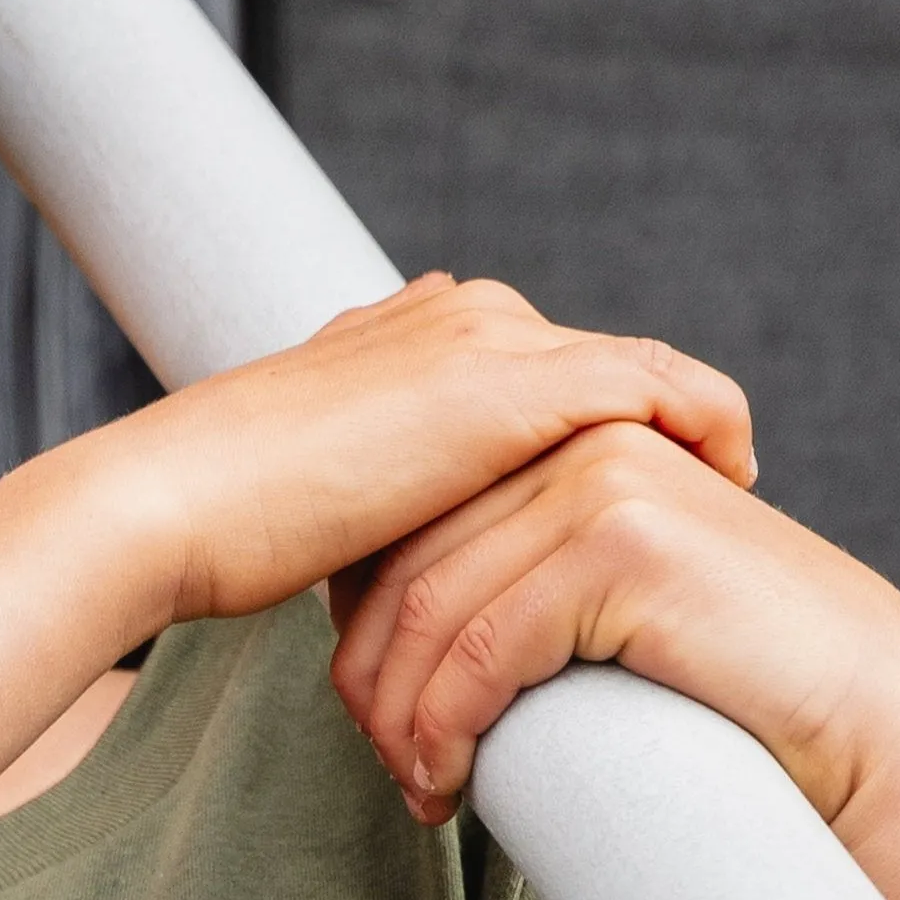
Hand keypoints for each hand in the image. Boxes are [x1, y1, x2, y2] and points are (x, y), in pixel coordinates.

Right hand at [120, 273, 758, 631]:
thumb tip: (408, 587)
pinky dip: (704, 421)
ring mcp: (478, 336)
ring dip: (688, 424)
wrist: (163, 509)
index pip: (524, 364)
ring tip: (733, 484)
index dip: (581, 424)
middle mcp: (447, 312)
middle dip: (652, 422)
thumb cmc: (211, 535)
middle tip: (704, 492)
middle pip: (591, 358)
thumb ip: (373, 512)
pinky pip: (652, 388)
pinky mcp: (505, 384)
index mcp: (397, 332)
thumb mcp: (310, 508)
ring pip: (631, 367)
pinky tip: (735, 472)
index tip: (621, 483)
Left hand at [326, 413, 899, 899]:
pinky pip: (482, 648)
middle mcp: (573, 435)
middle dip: (372, 684)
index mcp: (560, 434)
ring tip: (423, 788)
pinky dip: (445, 728)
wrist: (866, 719)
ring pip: (427, 614)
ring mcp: (600, 478)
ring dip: (401, 721)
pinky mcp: (624, 542)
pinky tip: (448, 781)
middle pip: (400, 566)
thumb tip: (376, 624)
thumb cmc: (722, 677)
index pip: (404, 523)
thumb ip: (517, 573)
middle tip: (395, 770)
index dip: (362, 632)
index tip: (379, 724)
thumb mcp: (598, 603)